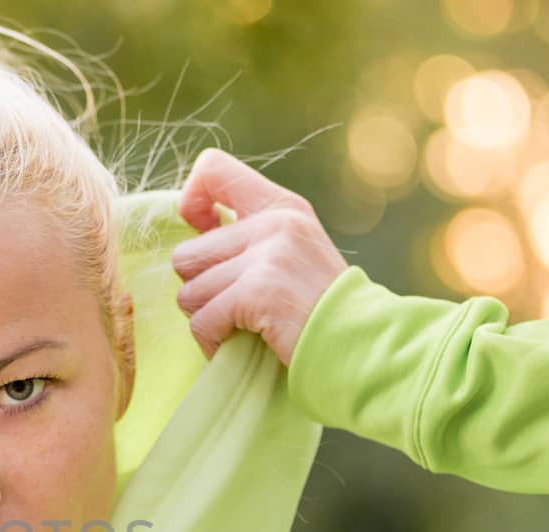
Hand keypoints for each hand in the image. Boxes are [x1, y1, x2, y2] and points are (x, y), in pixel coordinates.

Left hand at [171, 148, 347, 364]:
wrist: (363, 345)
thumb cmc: (319, 310)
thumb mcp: (292, 253)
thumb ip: (249, 237)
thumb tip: (189, 241)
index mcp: (281, 207)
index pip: (212, 169)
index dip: (191, 202)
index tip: (202, 232)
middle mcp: (274, 223)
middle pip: (185, 255)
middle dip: (200, 291)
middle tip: (235, 309)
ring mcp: (268, 256)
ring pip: (189, 292)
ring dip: (207, 320)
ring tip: (243, 328)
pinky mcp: (259, 291)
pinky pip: (202, 321)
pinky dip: (212, 342)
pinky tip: (237, 346)